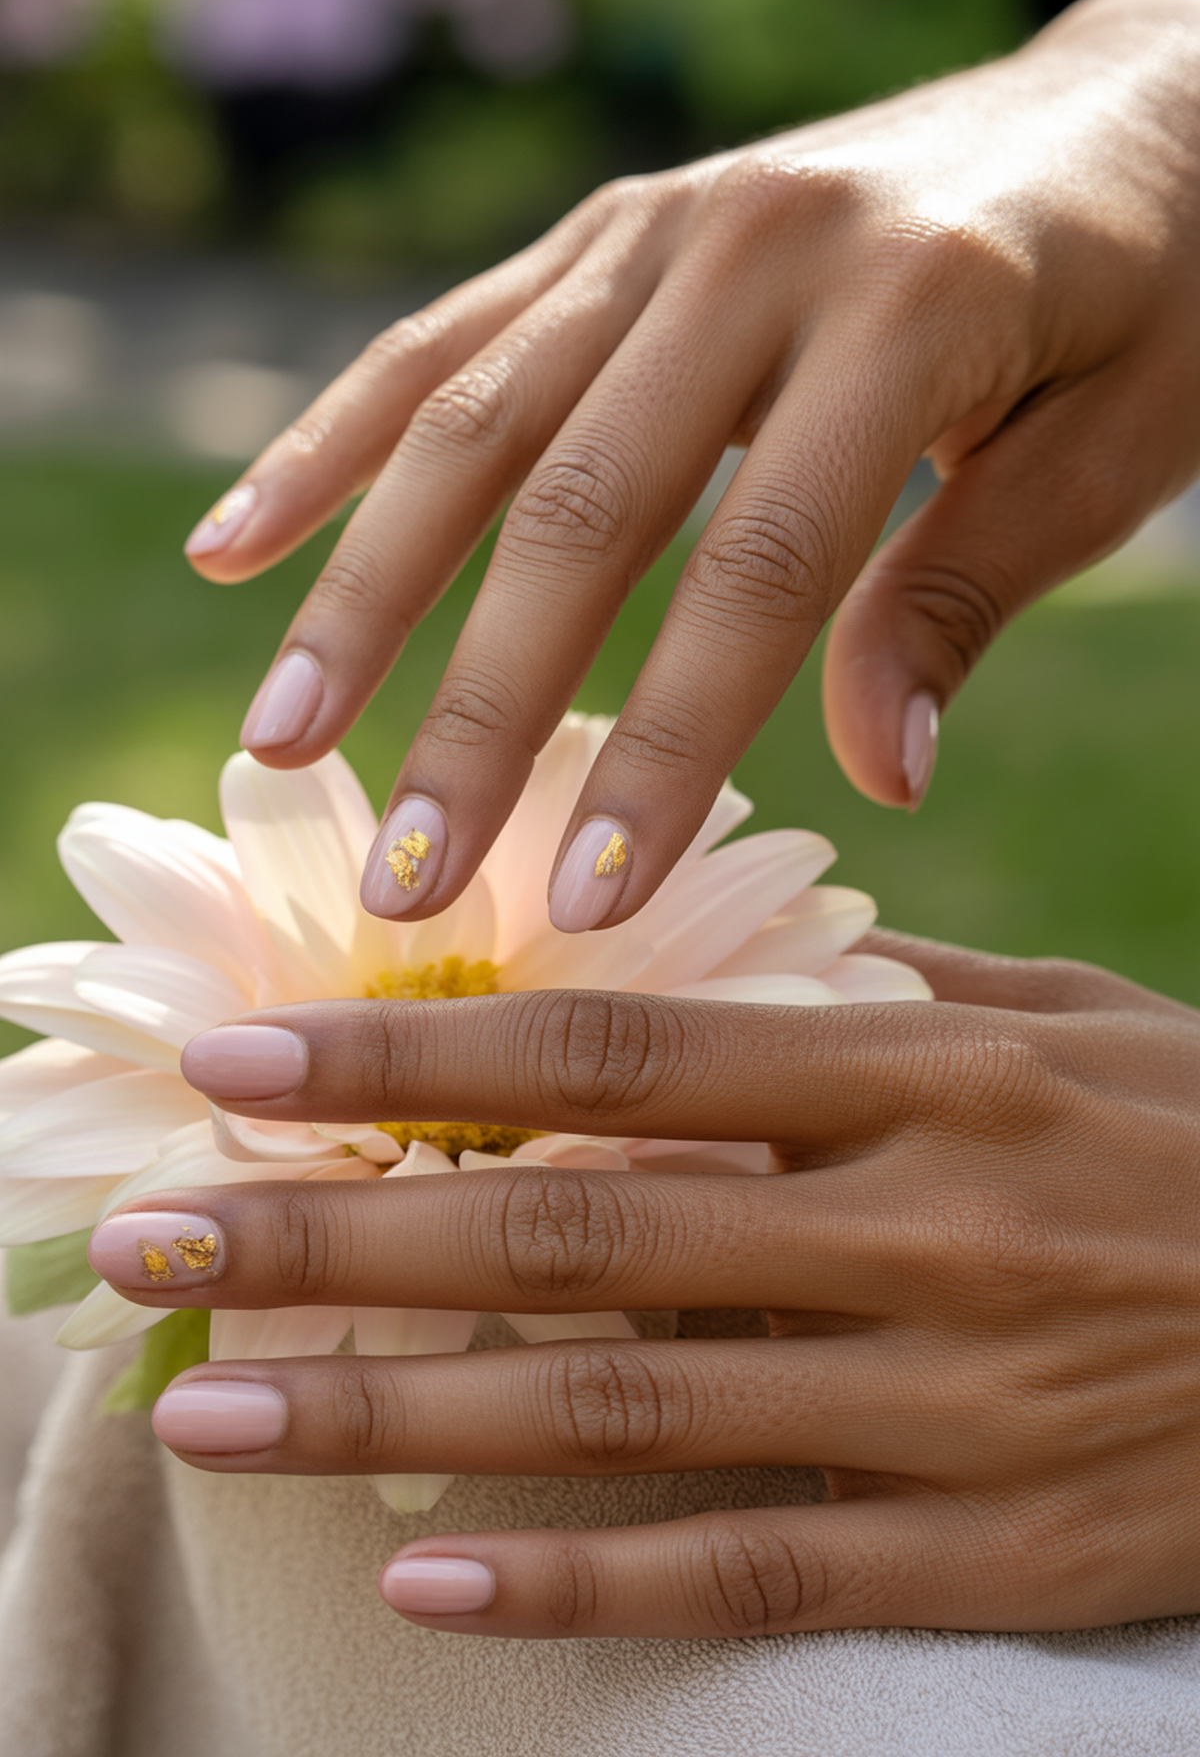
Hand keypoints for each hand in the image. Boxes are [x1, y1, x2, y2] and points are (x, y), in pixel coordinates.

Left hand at [90, 932, 1199, 1637]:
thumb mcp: (1077, 1023)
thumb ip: (895, 986)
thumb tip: (738, 944)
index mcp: (928, 1070)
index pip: (622, 1049)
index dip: (418, 1054)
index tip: (244, 1060)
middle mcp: (921, 1224)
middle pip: (578, 1227)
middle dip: (340, 1234)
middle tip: (154, 1243)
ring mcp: (957, 1400)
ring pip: (631, 1408)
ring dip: (402, 1414)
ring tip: (217, 1408)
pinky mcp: (1002, 1553)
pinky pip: (757, 1567)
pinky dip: (583, 1580)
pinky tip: (425, 1570)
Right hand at [185, 0, 1199, 931]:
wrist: (1126, 102)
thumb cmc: (1150, 300)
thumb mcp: (1110, 451)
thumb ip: (966, 593)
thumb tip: (875, 780)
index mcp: (908, 308)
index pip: (759, 569)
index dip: (667, 743)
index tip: (591, 900)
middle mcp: (754, 248)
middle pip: (578, 508)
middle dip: (479, 712)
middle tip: (405, 878)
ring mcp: (662, 227)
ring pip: (476, 422)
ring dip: (364, 591)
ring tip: (281, 736)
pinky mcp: (609, 232)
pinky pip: (446, 339)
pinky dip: (335, 443)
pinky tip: (237, 541)